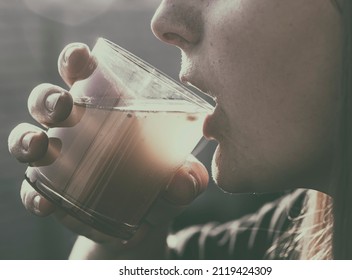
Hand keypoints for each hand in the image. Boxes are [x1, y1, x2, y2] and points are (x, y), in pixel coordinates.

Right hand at [8, 42, 208, 244]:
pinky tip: (45, 202)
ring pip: (28, 137)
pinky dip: (33, 195)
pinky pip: (32, 190)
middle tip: (64, 106)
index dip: (74, 60)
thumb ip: (188, 178)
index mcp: (104, 108)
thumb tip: (186, 182)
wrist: (142, 221)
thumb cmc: (159, 184)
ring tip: (41, 145)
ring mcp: (59, 160)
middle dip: (48, 98)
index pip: (83, 75)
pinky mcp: (52, 192)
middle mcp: (75, 128)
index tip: (81, 56)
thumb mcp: (179, 179)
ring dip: (27, 138)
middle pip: (47, 101)